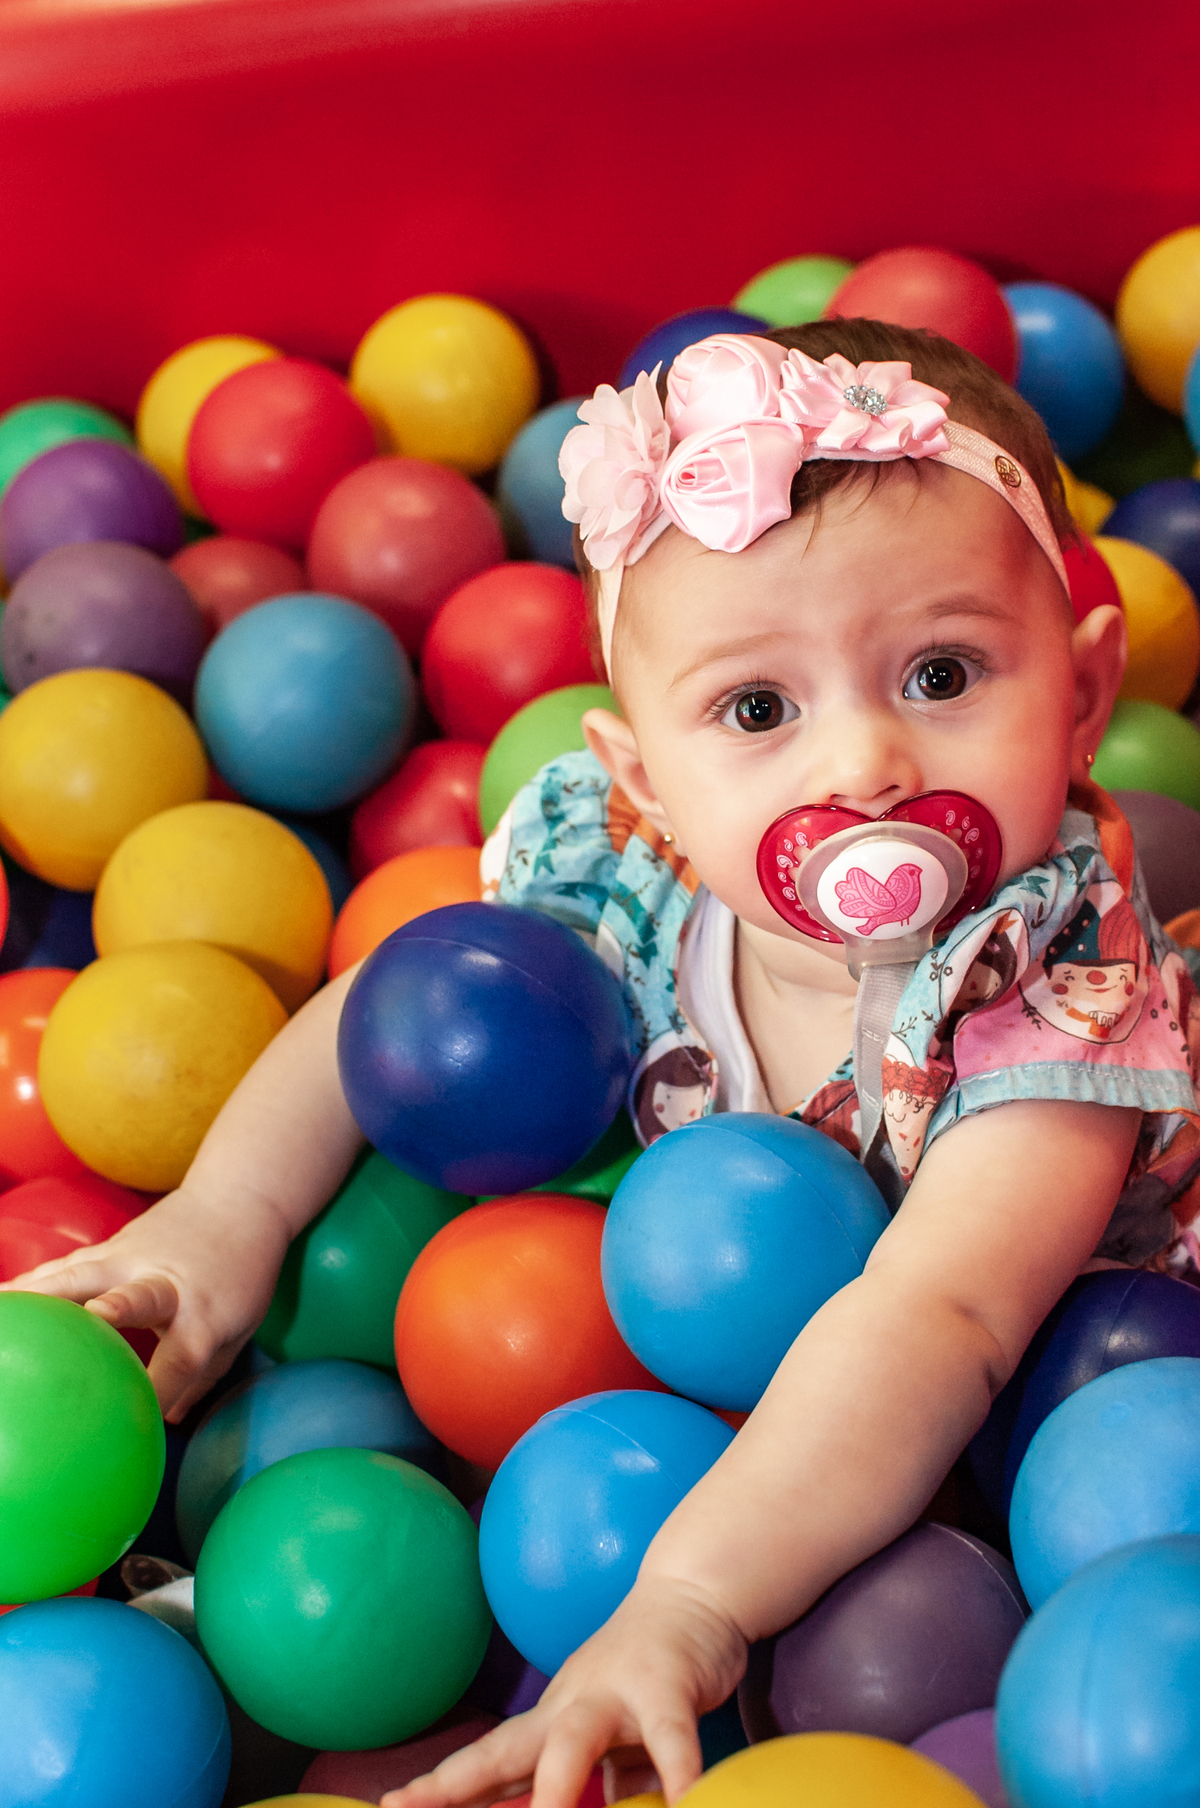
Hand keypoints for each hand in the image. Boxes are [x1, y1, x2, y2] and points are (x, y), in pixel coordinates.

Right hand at [0, 1185, 291, 1421]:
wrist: (237, 1200)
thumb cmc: (240, 1275)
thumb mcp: (238, 1329)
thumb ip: (201, 1377)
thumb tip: (163, 1420)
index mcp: (205, 1312)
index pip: (183, 1358)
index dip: (161, 1389)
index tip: (141, 1421)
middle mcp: (167, 1283)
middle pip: (137, 1297)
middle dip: (115, 1310)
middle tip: (92, 1318)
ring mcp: (134, 1258)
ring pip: (83, 1274)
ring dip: (41, 1295)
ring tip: (4, 1316)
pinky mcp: (111, 1245)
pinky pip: (65, 1267)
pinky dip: (31, 1284)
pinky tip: (1, 1300)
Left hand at [383, 1576, 746, 1807]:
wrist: (692, 1589)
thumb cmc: (649, 1673)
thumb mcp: (619, 1738)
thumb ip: (605, 1780)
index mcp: (552, 1720)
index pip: (486, 1760)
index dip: (440, 1785)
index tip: (392, 1804)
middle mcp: (572, 1703)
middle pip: (507, 1749)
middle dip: (461, 1785)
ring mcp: (616, 1691)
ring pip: (574, 1740)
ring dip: (556, 1788)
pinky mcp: (667, 1685)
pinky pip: (670, 1738)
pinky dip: (678, 1776)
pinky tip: (686, 1804)